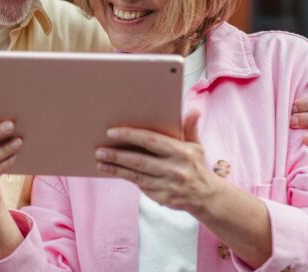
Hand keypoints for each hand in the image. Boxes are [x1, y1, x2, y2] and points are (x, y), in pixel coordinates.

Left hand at [94, 111, 224, 213]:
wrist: (208, 197)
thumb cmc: (196, 166)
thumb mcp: (196, 145)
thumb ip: (190, 127)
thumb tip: (194, 110)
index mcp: (181, 152)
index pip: (151, 141)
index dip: (130, 136)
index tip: (112, 132)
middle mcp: (174, 169)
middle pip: (139, 160)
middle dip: (117, 155)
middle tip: (99, 150)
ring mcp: (168, 185)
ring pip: (136, 175)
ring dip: (116, 168)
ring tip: (100, 161)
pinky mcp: (162, 198)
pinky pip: (140, 185)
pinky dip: (125, 177)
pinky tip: (112, 171)